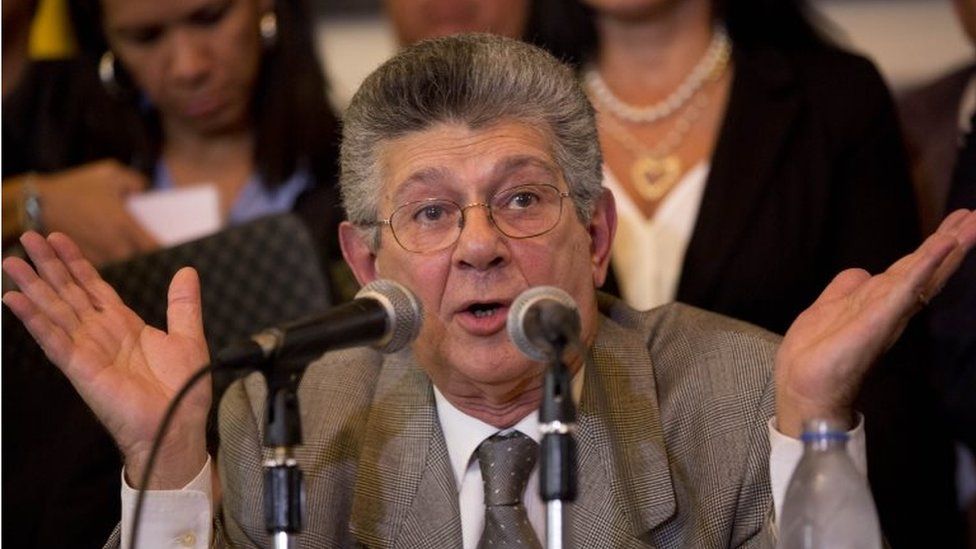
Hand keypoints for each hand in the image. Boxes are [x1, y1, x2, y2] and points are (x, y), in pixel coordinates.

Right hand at [2, 232, 209, 487]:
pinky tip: (14, 301)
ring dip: (32, 287)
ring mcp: (88, 351)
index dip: (75, 263)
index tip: (58, 239)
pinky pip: (53, 340)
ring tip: (11, 262)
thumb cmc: (183, 392)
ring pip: (55, 311)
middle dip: (48, 266)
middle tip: (27, 238)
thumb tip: (188, 271)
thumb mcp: (188, 337)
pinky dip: (34, 321)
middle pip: (68, 293)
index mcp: (125, 326)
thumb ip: (183, 304)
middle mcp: (102, 335)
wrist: (178, 427)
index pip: (93, 287)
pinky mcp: (81, 369)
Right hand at [36, 160, 158, 264]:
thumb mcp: (111, 174)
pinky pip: (106, 262)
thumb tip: (146, 190)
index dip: (164, 248)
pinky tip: (113, 250)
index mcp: (125, 225)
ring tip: (132, 250)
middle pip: (141, 258)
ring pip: (123, 262)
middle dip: (147, 254)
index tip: (173, 248)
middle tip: (152, 247)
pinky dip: (111, 258)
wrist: (39, 202)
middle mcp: (115, 245)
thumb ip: (135, 182)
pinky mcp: (86, 259)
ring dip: (129, 257)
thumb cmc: (78, 185)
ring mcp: (100, 255)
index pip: (154, 246)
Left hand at [775, 209, 975, 436]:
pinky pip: (906, 288)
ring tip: (971, 223)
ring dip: (947, 246)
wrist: (802, 385)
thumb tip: (860, 272)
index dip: (936, 245)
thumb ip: (847, 289)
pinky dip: (925, 266)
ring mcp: (888, 312)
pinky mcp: (879, 319)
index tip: (959, 219)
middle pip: (928, 267)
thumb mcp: (830, 308)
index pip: (914, 268)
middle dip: (954, 240)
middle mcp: (891, 306)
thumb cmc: (816, 355)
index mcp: (881, 303)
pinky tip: (943, 246)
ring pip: (924, 273)